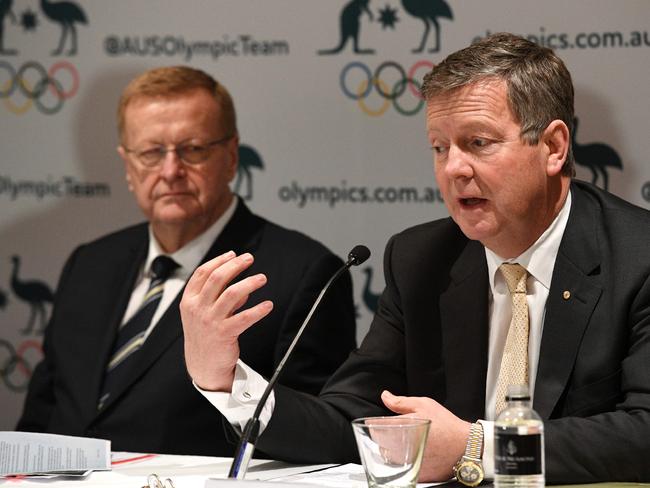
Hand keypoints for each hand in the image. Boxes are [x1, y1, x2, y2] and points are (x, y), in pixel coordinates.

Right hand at [181, 251, 272, 391]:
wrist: (202, 365)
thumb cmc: (205, 335)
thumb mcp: (204, 313)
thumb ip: (220, 298)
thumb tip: (242, 288)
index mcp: (189, 300)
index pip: (203, 273)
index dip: (219, 260)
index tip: (233, 254)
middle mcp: (197, 308)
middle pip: (217, 278)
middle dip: (235, 265)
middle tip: (250, 259)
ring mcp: (210, 321)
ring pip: (232, 294)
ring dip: (250, 283)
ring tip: (262, 278)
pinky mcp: (224, 334)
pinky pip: (245, 318)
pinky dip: (258, 310)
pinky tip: (268, 305)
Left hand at [381, 390, 470, 481]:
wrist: (465, 446)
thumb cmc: (446, 424)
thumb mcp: (423, 404)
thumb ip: (400, 402)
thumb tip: (385, 396)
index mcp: (403, 427)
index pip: (375, 427)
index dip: (374, 423)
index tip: (375, 422)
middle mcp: (404, 446)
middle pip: (379, 442)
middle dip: (382, 435)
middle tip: (391, 430)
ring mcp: (409, 461)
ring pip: (388, 457)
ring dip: (389, 449)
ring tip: (402, 441)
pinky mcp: (416, 474)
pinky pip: (400, 468)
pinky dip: (401, 461)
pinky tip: (410, 452)